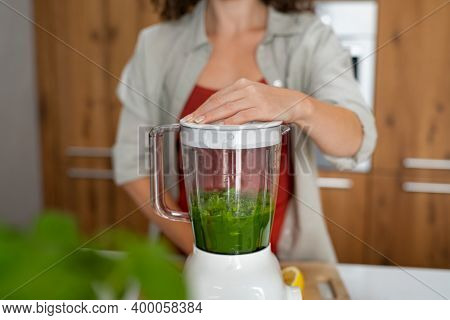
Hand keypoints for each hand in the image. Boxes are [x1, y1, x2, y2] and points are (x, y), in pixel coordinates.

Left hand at [182, 78, 311, 124]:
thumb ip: (237, 103)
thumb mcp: (252, 97)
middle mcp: (245, 88)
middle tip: (190, 121)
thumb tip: (218, 117)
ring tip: (199, 124)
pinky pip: (241, 116)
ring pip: (227, 108)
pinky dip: (230, 122)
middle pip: (218, 101)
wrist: (294, 103)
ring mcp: (253, 98)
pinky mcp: (261, 109)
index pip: (217, 96)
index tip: (191, 116)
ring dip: (211, 117)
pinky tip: (221, 126)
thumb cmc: (271, 103)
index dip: (202, 107)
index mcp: (241, 84)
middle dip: (202, 112)